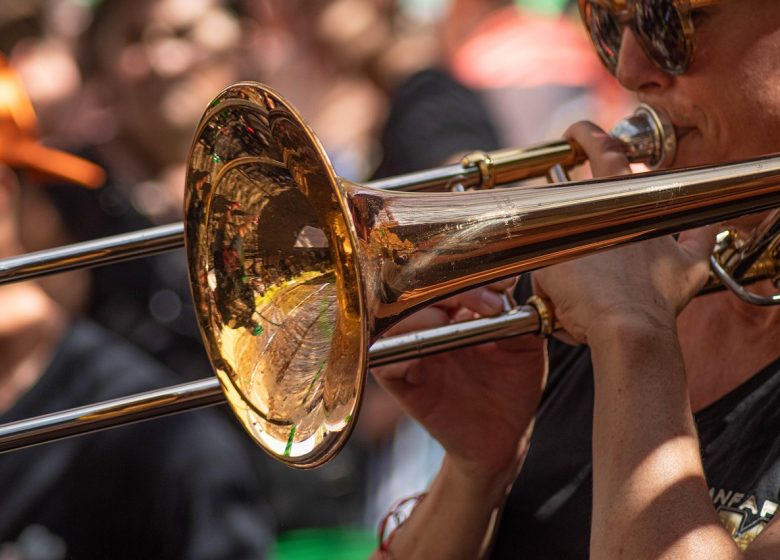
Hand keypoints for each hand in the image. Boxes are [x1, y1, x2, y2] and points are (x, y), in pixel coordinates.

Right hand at [372, 279, 546, 485]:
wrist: (502, 438)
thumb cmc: (511, 389)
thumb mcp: (524, 349)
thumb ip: (517, 318)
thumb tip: (508, 289)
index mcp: (455, 311)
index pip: (446, 278)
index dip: (469, 276)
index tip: (501, 288)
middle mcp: (428, 326)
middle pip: (416, 291)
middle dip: (447, 290)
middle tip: (485, 304)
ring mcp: (412, 352)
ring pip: (393, 320)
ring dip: (421, 317)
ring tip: (449, 324)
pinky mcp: (400, 382)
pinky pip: (383, 361)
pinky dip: (399, 353)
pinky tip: (423, 356)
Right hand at [531, 122, 716, 343]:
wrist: (623, 330)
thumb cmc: (583, 302)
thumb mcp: (547, 272)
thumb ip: (546, 254)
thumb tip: (542, 257)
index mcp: (604, 204)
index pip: (600, 151)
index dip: (586, 135)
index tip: (575, 133)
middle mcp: (638, 212)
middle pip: (628, 172)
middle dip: (608, 156)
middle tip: (592, 153)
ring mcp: (664, 236)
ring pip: (660, 200)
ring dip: (641, 197)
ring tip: (625, 203)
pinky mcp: (687, 264)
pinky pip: (700, 238)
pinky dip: (700, 230)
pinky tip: (701, 223)